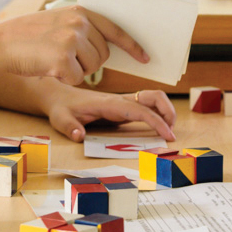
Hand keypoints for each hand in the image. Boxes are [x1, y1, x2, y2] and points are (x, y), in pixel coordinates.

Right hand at [0, 6, 147, 86]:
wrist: (0, 44)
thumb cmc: (27, 37)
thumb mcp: (57, 22)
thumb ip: (81, 28)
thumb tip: (107, 45)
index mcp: (79, 11)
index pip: (114, 29)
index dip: (132, 45)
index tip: (145, 57)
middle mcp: (78, 23)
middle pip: (103, 55)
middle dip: (89, 62)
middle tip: (63, 57)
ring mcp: (71, 40)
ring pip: (92, 68)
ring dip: (75, 71)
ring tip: (52, 59)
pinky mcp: (63, 59)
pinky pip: (76, 78)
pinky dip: (63, 78)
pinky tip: (47, 67)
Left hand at [45, 88, 176, 142]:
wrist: (60, 95)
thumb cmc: (62, 107)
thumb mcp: (60, 119)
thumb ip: (69, 127)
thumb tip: (79, 136)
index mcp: (110, 104)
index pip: (140, 110)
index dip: (157, 121)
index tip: (168, 135)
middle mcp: (120, 100)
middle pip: (154, 97)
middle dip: (169, 111)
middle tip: (172, 132)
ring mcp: (123, 102)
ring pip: (153, 99)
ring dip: (166, 111)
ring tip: (168, 131)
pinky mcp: (123, 107)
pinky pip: (146, 107)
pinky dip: (158, 115)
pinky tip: (158, 128)